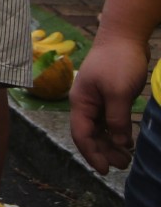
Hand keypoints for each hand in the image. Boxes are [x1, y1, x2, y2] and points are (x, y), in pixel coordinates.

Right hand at [68, 31, 148, 173]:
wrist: (124, 36)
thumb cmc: (118, 62)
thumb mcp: (119, 93)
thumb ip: (116, 119)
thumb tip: (119, 143)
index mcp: (81, 102)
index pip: (81, 134)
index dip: (92, 154)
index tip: (106, 170)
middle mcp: (85, 102)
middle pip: (89, 134)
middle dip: (103, 151)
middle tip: (123, 165)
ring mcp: (96, 98)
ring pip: (99, 128)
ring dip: (110, 143)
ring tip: (127, 157)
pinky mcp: (108, 94)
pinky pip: (108, 119)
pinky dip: (116, 131)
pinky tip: (126, 139)